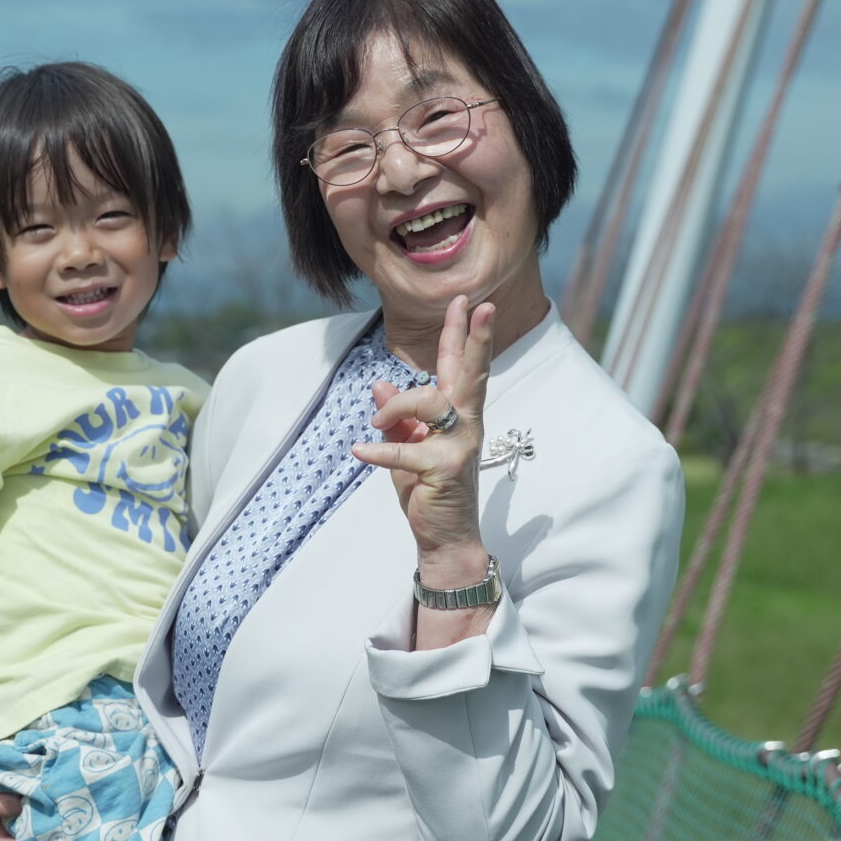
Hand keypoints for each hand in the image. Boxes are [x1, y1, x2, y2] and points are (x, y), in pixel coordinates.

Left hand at [352, 296, 495, 579]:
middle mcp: (465, 424)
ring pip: (431, 400)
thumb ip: (398, 417)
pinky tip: (359, 452)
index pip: (460, 367)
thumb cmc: (429, 490)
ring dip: (396, 406)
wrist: (444, 537)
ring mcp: (459, 445)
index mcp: (457, 415)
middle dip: (475, 338)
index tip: (469, 303)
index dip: (462, 335)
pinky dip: (380, 452)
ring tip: (376, 422)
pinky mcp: (445, 468)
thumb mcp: (408, 447)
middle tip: (480, 305)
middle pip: (470, 372)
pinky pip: (406, 451)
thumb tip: (379, 385)